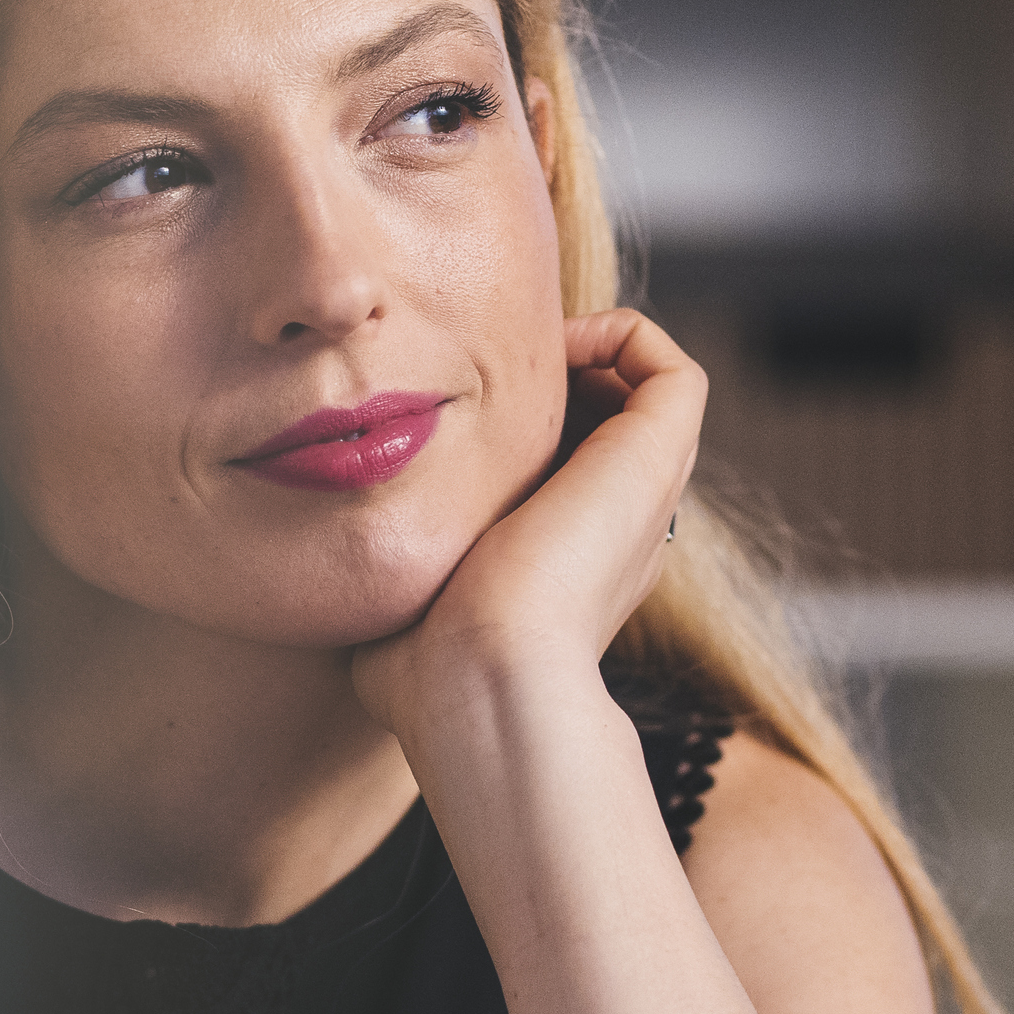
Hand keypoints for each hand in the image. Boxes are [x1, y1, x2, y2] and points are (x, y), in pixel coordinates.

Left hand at [353, 308, 703, 745]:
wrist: (482, 679)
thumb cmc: (426, 671)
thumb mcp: (398, 611)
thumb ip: (385, 580)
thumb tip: (341, 578)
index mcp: (566, 568)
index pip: (559, 474)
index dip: (513, 431)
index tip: (448, 412)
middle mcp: (616, 530)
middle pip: (606, 428)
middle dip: (551, 385)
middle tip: (482, 372)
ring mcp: (645, 494)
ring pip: (647, 397)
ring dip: (588, 354)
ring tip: (521, 353)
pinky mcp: (658, 456)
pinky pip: (672, 370)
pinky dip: (620, 334)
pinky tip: (550, 346)